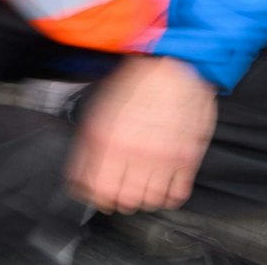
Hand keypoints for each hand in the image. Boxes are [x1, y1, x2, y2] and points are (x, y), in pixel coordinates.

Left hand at [66, 55, 216, 213]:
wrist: (174, 65)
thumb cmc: (136, 80)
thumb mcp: (99, 108)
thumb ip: (88, 143)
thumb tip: (79, 172)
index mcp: (108, 139)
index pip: (96, 189)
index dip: (93, 196)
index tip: (94, 193)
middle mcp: (135, 152)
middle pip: (123, 200)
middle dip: (117, 200)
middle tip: (117, 191)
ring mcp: (163, 158)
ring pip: (148, 201)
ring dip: (141, 198)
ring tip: (139, 188)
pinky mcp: (186, 159)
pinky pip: (176, 195)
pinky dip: (167, 196)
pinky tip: (161, 184)